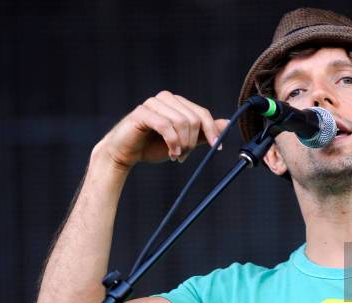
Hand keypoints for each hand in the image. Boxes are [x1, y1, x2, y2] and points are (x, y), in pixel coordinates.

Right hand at [99, 90, 228, 169]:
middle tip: (185, 156)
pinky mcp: (142, 112)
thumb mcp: (184, 141)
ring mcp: (153, 103)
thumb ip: (203, 133)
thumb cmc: (153, 146)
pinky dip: (173, 142)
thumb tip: (226, 124)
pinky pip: (165, 126)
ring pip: (181, 122)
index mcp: (177, 103)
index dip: (212, 131)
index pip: (202, 113)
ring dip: (183, 144)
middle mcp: (166, 98)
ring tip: (176, 155)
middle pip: (193, 119)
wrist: (125, 153)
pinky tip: (171, 153)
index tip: (217, 148)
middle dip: (193, 141)